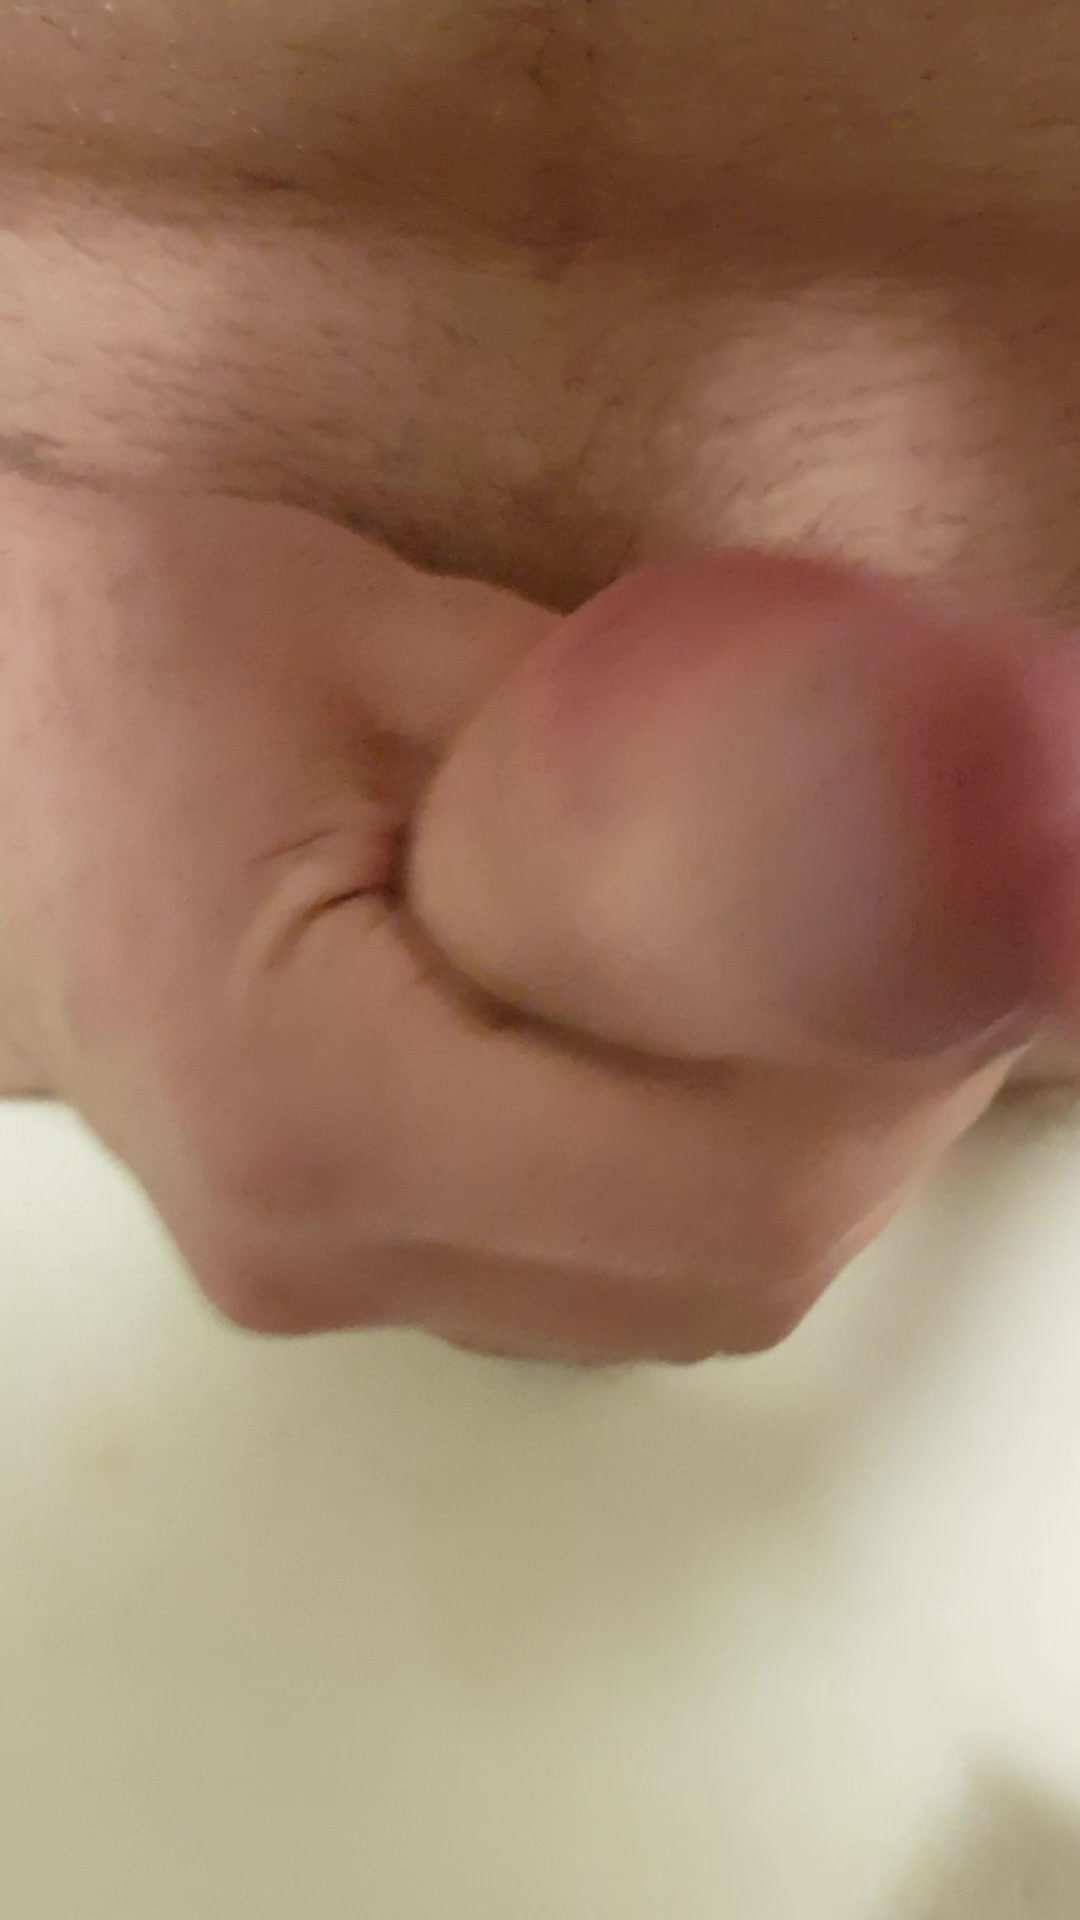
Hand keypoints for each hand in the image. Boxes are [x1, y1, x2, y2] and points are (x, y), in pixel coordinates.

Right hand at [1, 479, 1074, 1361]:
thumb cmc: (119, 665)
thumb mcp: (390, 644)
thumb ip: (638, 748)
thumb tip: (859, 805)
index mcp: (312, 1095)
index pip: (717, 1189)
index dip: (894, 1083)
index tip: (967, 958)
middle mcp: (313, 1239)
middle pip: (719, 1279)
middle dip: (876, 1135)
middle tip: (944, 966)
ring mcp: (317, 1272)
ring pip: (664, 1302)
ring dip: (800, 1168)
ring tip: (847, 996)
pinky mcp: (333, 1254)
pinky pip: (585, 1277)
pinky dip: (696, 1184)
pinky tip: (713, 1048)